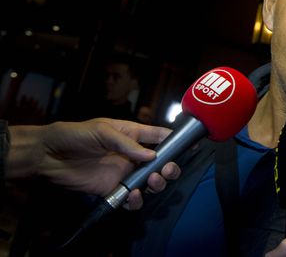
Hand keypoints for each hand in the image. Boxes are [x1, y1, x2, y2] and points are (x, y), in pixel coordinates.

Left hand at [7, 118, 180, 209]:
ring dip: (157, 184)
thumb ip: (127, 143)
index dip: (176, 141)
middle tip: (167, 170)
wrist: (49, 155)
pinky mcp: (113, 190)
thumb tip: (150, 156)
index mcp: (133, 135)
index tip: (191, 145)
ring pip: (151, 183)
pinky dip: (136, 201)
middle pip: (162, 164)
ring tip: (151, 183)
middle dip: (170, 168)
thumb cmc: (75, 135)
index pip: (160, 137)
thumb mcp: (102, 131)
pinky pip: (132, 199)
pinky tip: (132, 196)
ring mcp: (124, 173)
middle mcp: (133, 156)